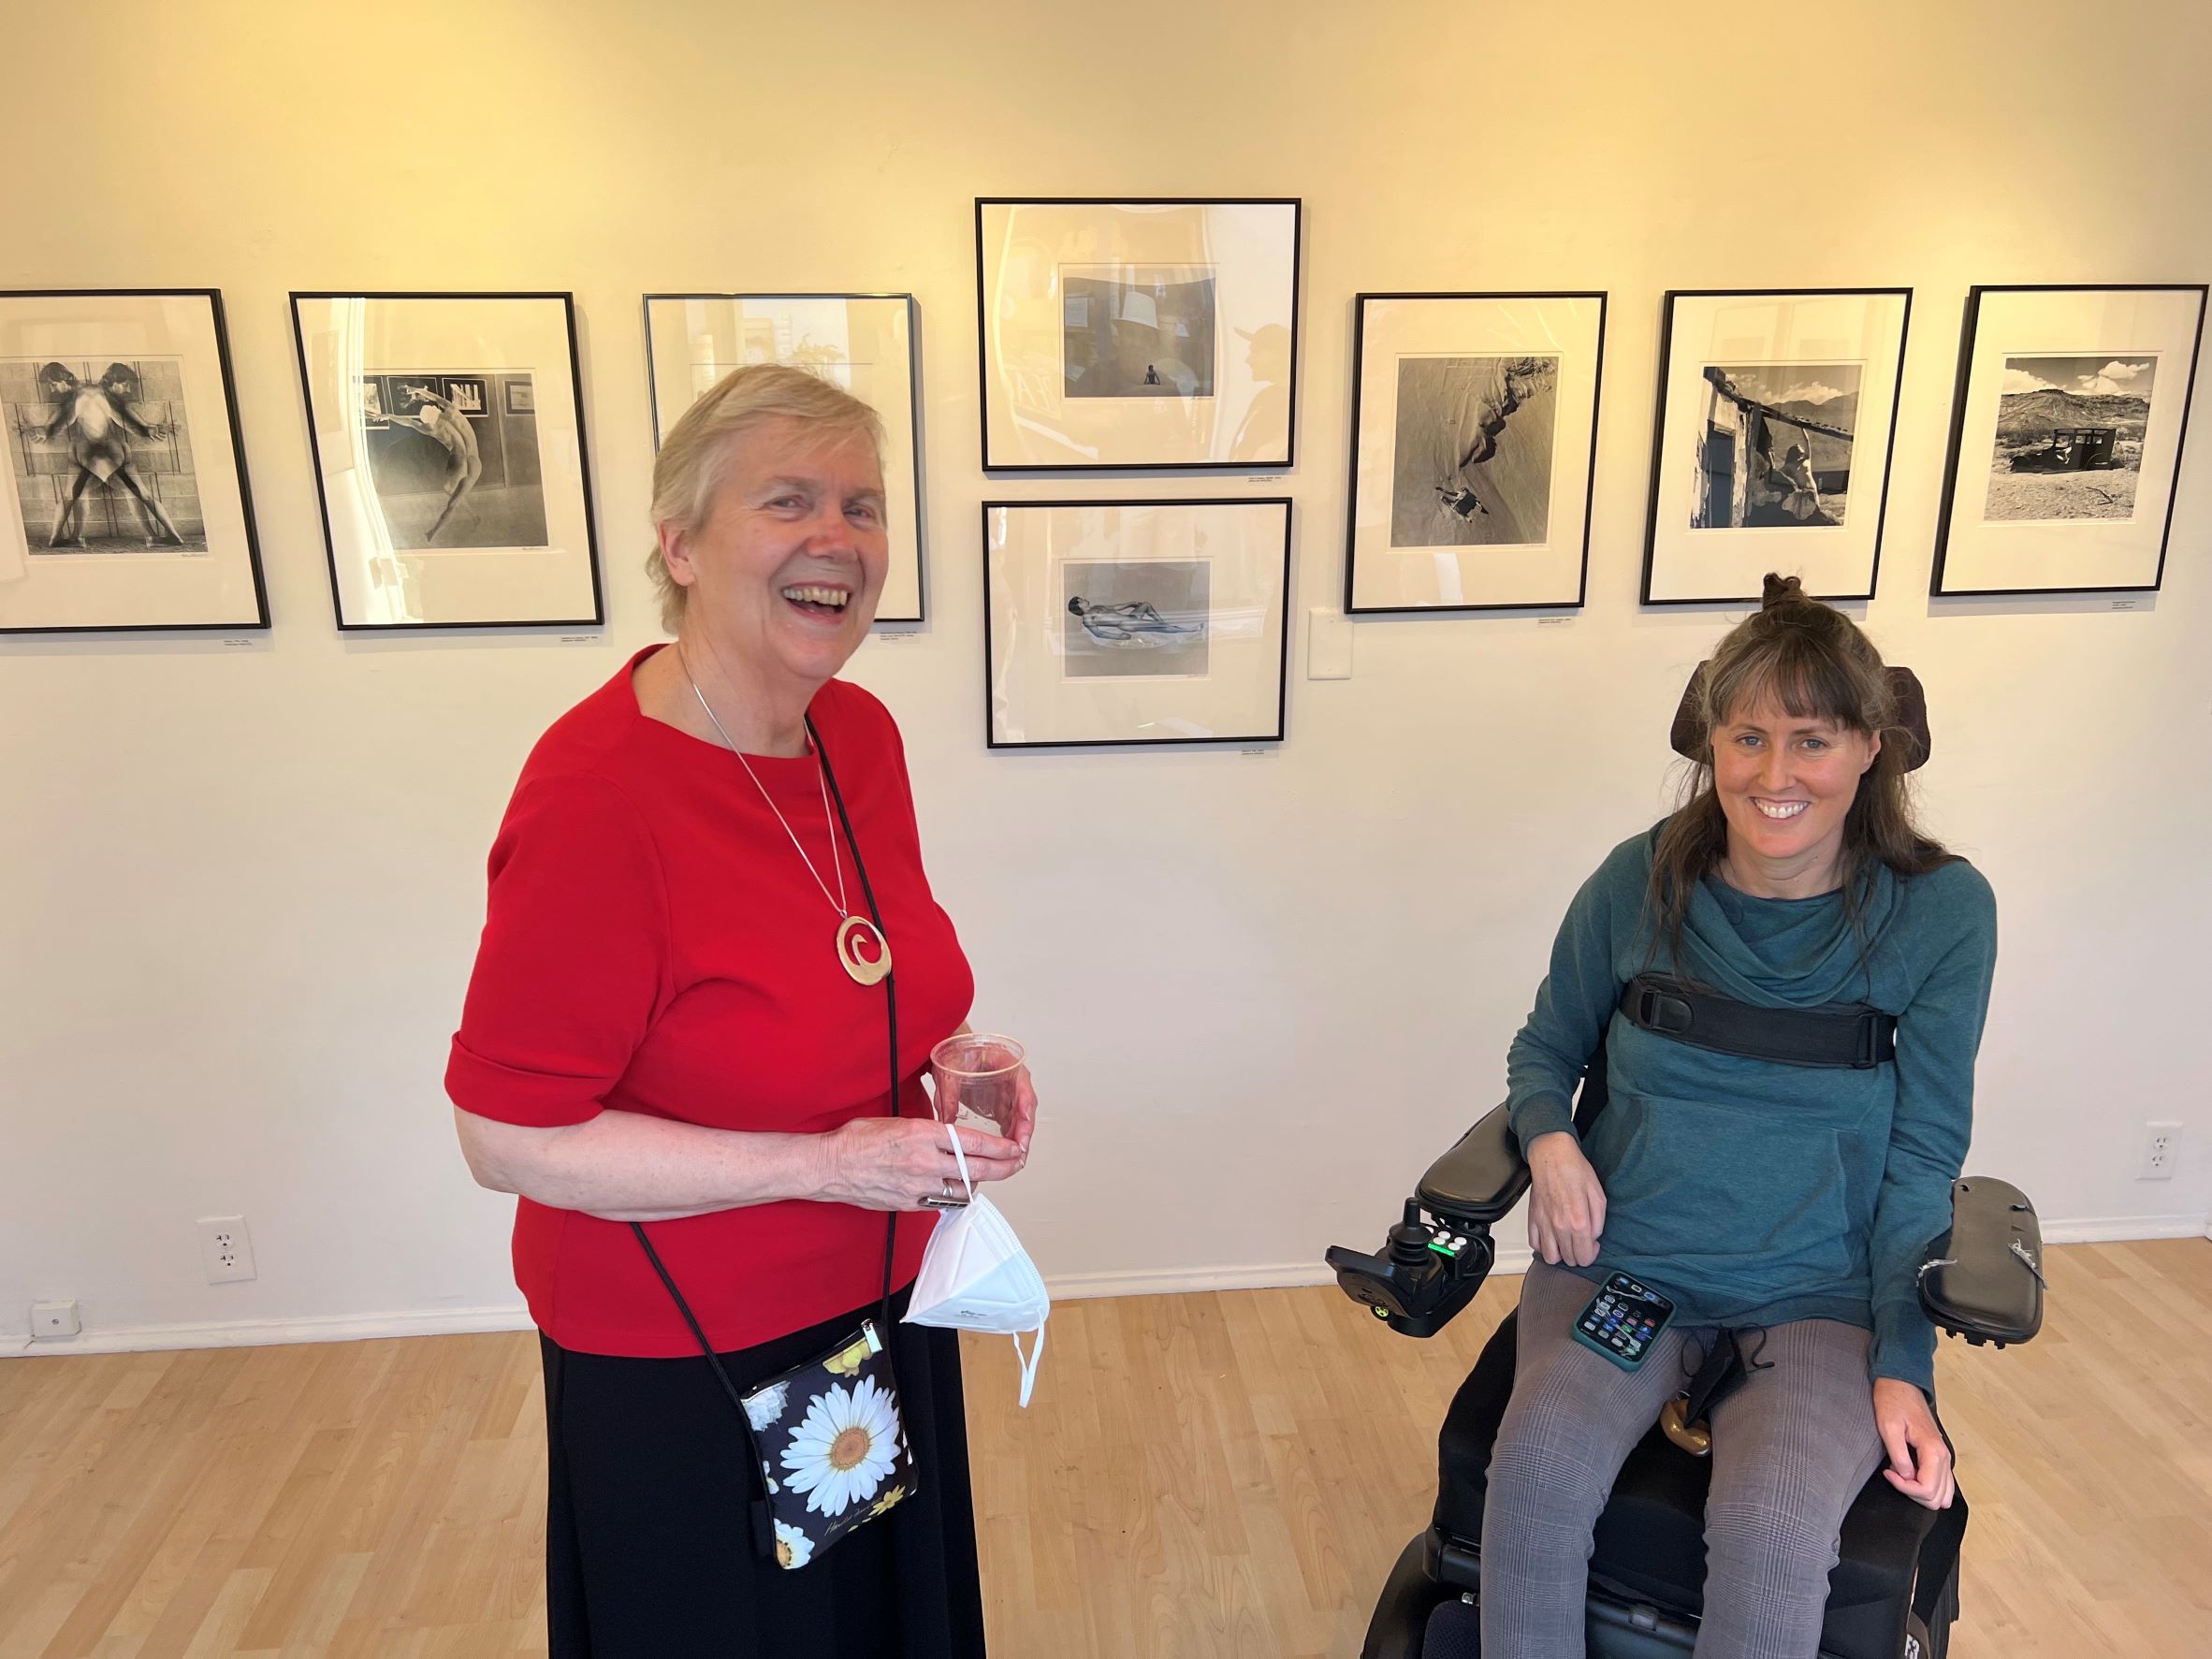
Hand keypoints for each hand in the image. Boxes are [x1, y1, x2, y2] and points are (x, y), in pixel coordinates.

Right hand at [818, 1116, 1024, 1211]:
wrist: (830, 1166)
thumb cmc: (857, 1139)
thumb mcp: (898, 1122)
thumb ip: (927, 1133)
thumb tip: (948, 1138)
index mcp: (922, 1134)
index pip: (973, 1142)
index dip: (999, 1147)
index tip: (1014, 1147)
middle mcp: (924, 1161)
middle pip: (977, 1169)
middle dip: (1003, 1167)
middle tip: (1016, 1164)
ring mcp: (917, 1186)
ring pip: (963, 1190)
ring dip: (975, 1183)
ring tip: (979, 1176)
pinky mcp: (909, 1204)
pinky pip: (941, 1203)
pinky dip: (951, 1197)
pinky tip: (952, 1190)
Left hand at [931, 1049, 1036, 1154]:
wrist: (954, 1049)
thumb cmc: (957, 1051)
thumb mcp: (950, 1069)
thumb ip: (948, 1093)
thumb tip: (946, 1117)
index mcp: (1006, 1062)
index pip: (1022, 1085)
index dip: (1025, 1108)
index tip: (1023, 1126)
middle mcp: (1012, 1078)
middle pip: (1025, 1106)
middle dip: (1024, 1131)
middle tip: (1019, 1151)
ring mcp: (1008, 1092)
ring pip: (1019, 1117)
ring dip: (1018, 1137)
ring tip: (1015, 1157)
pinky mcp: (1001, 1103)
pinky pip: (1010, 1121)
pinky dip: (1009, 1136)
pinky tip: (1004, 1150)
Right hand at [1526, 1131, 1605, 1267]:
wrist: (1552, 1156)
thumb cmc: (1575, 1171)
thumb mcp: (1599, 1195)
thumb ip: (1599, 1222)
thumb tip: (1593, 1238)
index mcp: (1579, 1222)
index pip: (1584, 1258)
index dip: (1592, 1254)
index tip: (1593, 1245)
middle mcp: (1559, 1226)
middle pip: (1569, 1260)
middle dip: (1578, 1254)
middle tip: (1582, 1241)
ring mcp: (1544, 1224)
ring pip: (1550, 1257)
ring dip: (1560, 1254)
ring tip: (1566, 1243)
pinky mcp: (1533, 1218)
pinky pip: (1535, 1244)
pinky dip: (1543, 1246)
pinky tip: (1552, 1237)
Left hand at [1873, 1378, 1953, 1508]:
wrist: (1900, 1385)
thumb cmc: (1894, 1401)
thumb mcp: (1889, 1427)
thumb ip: (1899, 1455)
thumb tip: (1906, 1477)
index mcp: (1933, 1450)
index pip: (1928, 1489)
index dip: (1905, 1488)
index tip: (1889, 1473)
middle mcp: (1943, 1456)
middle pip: (1937, 1497)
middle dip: (1913, 1493)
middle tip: (1894, 1475)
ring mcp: (1943, 1456)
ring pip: (1942, 1494)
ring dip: (1921, 1492)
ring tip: (1901, 1475)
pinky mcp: (1938, 1455)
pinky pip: (1941, 1483)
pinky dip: (1926, 1485)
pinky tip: (1909, 1472)